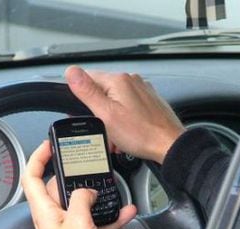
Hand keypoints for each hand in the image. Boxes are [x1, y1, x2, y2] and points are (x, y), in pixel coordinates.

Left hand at [22, 141, 136, 228]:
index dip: (38, 157)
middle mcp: (52, 213)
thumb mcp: (78, 220)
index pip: (32, 176)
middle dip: (75, 177)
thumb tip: (88, 191)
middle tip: (88, 168)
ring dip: (95, 196)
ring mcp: (66, 223)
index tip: (49, 145)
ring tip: (108, 188)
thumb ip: (82, 198)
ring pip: (79, 201)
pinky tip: (123, 211)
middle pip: (59, 186)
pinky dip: (106, 214)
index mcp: (44, 208)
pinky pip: (93, 218)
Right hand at [65, 66, 184, 163]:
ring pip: (115, 101)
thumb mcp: (106, 114)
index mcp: (119, 81)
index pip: (87, 78)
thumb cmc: (142, 134)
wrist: (169, 145)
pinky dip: (123, 119)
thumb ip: (87, 92)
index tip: (82, 112)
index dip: (81, 97)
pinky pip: (128, 107)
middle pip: (102, 91)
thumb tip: (71, 72)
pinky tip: (126, 133)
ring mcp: (142, 90)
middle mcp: (132, 81)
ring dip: (111, 117)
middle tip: (103, 128)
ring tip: (116, 135)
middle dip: (98, 111)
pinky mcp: (148, 101)